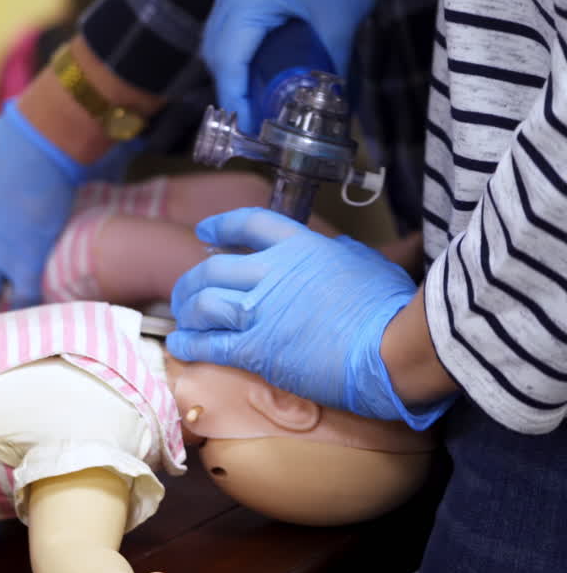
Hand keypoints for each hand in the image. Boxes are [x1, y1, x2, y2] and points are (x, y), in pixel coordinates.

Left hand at [166, 208, 435, 422]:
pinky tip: (181, 344)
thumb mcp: (367, 263)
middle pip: (213, 269)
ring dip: (187, 311)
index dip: (222, 226)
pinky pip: (210, 344)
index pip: (249, 223)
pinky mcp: (255, 349)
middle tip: (186, 291)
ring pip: (203, 304)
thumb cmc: (389, 307)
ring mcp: (259, 311)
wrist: (390, 349)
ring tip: (183, 319)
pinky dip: (190, 343)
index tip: (206, 233)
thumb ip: (343, 253)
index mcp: (300, 246)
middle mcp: (271, 273)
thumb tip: (337, 247)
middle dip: (192, 280)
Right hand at [201, 0, 418, 131]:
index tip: (246, 129)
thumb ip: (330, 69)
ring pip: (217, 41)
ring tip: (250, 104)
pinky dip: (235, 55)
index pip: (228, 59)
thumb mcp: (340, 22)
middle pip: (215, 52)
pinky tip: (250, 74)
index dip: (234, 97)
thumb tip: (334, 113)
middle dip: (229, 90)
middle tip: (249, 123)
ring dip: (230, 74)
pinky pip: (227, 27)